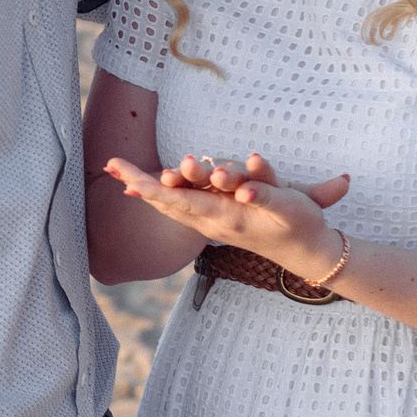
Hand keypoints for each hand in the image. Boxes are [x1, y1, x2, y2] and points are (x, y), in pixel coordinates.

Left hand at [101, 152, 351, 281]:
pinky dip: (160, 196)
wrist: (306, 252)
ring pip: (172, 202)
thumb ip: (266, 196)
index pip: (180, 200)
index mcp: (224, 217)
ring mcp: (212, 222)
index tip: (127, 178)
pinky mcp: (217, 219)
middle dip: (139, 182)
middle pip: (167, 200)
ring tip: (119, 171)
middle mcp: (211, 221)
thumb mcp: (290, 207)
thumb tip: (245, 191)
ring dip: (145, 187)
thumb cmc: (300, 225)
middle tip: (111, 165)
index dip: (152, 188)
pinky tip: (144, 188)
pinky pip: (182, 206)